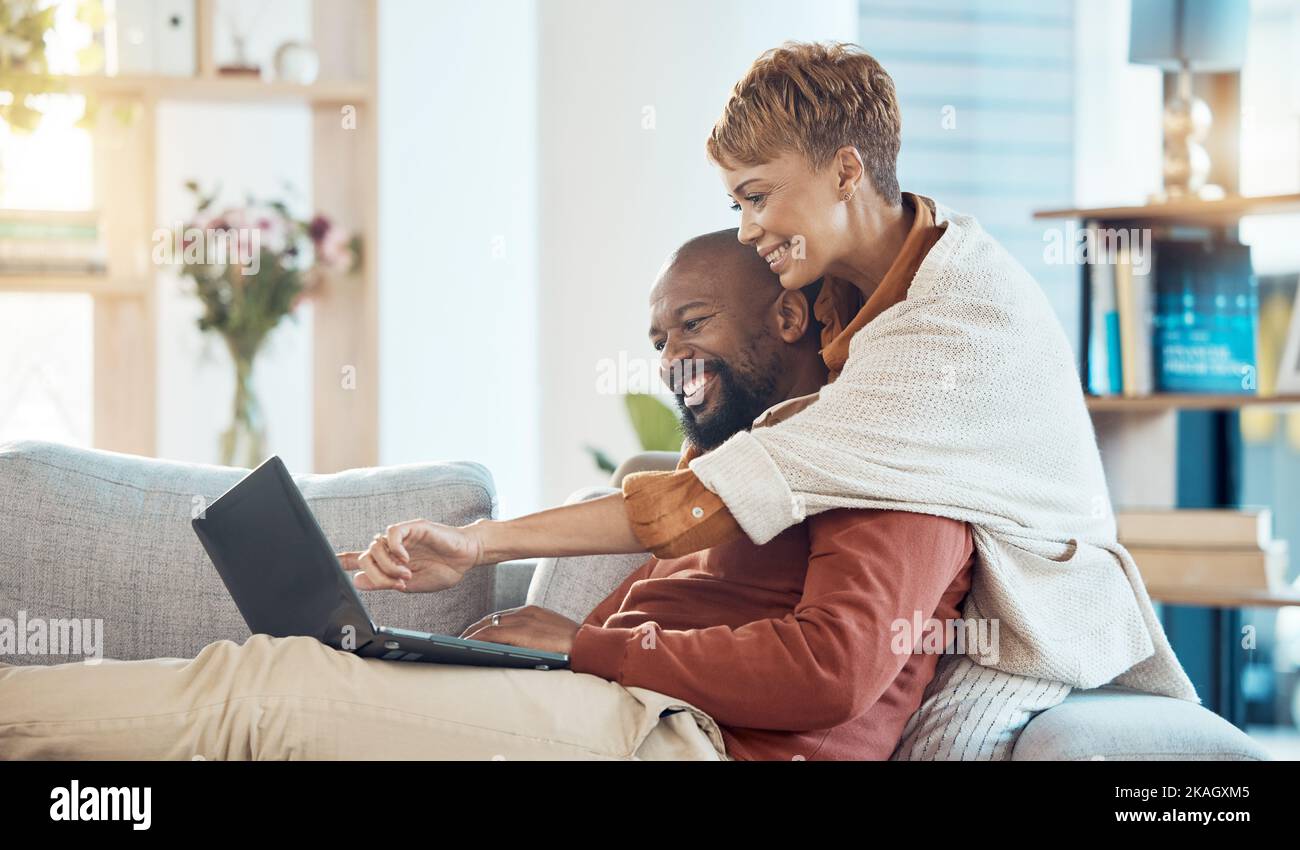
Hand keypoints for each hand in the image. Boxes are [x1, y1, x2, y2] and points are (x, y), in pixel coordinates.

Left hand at [336, 519, 484, 592]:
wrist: (466, 558)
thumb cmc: (443, 569)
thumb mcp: (410, 584)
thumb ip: (384, 582)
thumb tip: (358, 581)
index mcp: (390, 560)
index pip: (362, 558)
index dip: (344, 561)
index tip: (328, 563)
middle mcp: (392, 545)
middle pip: (366, 556)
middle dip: (378, 575)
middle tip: (397, 583)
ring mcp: (401, 535)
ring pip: (376, 546)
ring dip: (388, 565)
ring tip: (406, 574)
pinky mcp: (413, 527)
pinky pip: (392, 533)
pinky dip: (394, 548)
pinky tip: (405, 558)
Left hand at [459, 605, 580, 655]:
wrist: (589, 647)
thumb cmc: (573, 648)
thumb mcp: (550, 637)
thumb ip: (532, 638)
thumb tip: (514, 650)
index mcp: (533, 611)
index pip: (501, 617)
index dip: (484, 626)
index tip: (473, 634)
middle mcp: (525, 612)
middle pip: (490, 620)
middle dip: (473, 631)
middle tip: (458, 641)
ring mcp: (523, 620)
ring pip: (487, 626)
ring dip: (470, 636)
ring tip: (457, 647)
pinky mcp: (521, 631)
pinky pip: (491, 634)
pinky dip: (476, 640)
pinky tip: (466, 647)